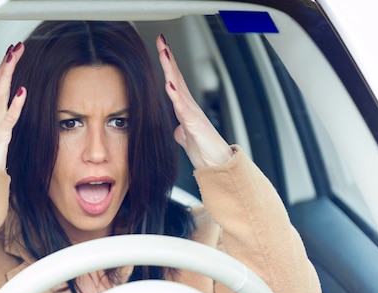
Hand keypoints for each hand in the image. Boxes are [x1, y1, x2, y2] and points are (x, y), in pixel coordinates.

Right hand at [0, 42, 26, 169]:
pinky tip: (23, 92)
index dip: (6, 66)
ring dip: (8, 74)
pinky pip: (8, 118)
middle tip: (16, 46)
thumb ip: (8, 119)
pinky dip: (15, 104)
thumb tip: (17, 106)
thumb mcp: (3, 133)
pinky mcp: (0, 137)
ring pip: (0, 94)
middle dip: (7, 63)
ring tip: (15, 57)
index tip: (14, 50)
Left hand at [156, 35, 232, 167]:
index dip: (167, 65)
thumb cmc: (204, 152)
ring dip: (170, 70)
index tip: (161, 48)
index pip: (174, 82)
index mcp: (185, 108)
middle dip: (168, 59)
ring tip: (164, 53)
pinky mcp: (194, 125)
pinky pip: (183, 108)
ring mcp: (192, 114)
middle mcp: (189, 107)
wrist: (216, 165)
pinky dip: (175, 95)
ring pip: (179, 87)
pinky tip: (169, 84)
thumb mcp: (186, 139)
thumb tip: (176, 130)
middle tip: (161, 40)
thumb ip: (180, 132)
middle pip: (176, 78)